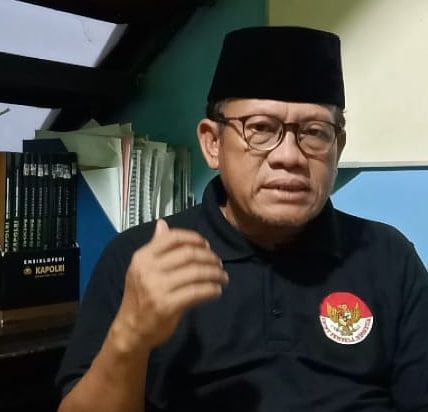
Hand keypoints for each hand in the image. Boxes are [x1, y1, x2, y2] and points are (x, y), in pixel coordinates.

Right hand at [115, 219, 227, 349]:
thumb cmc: (140, 297)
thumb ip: (155, 247)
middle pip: (188, 254)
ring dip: (215, 274)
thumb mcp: (142, 268)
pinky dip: (211, 290)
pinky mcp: (167, 305)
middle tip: (218, 263)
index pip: (173, 238)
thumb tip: (163, 223)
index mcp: (143, 257)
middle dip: (209, 257)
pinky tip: (216, 291)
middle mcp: (148, 269)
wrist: (131, 330)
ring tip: (222, 277)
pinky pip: (197, 292)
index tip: (207, 245)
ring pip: (196, 272)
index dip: (194, 238)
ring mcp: (157, 287)